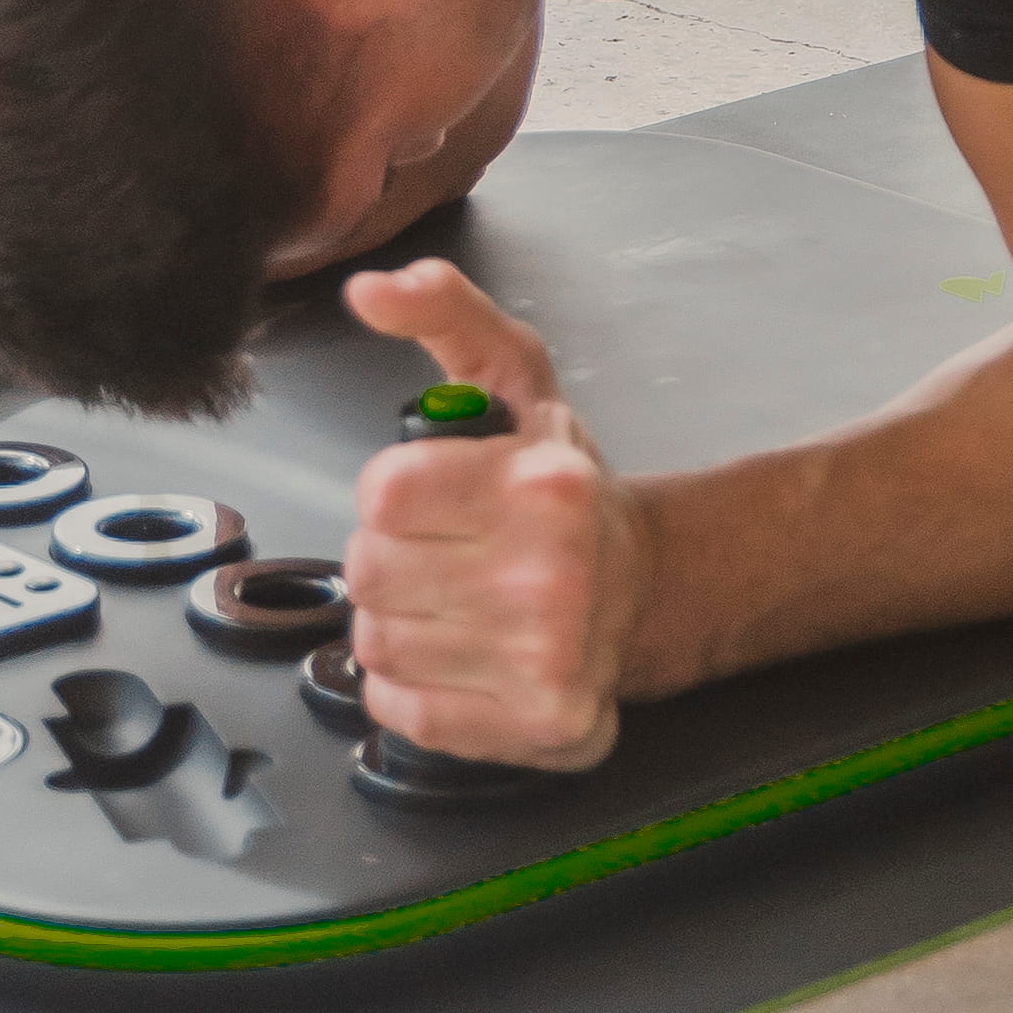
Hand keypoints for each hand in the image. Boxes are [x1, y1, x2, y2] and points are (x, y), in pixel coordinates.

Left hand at [340, 260, 637, 771]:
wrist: (643, 585)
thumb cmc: (561, 485)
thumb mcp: (513, 376)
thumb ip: (445, 312)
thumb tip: (369, 288)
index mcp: (542, 483)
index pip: (383, 494)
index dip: (391, 492)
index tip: (429, 493)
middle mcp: (551, 574)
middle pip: (369, 573)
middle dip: (389, 557)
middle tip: (441, 550)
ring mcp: (547, 659)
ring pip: (376, 645)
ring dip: (398, 623)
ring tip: (452, 602)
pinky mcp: (538, 725)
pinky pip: (403, 713)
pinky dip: (411, 689)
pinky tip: (458, 655)